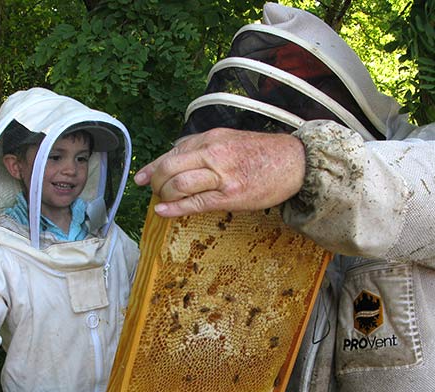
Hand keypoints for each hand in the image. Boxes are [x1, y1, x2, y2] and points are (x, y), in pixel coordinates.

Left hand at [134, 128, 305, 216]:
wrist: (294, 163)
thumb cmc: (263, 153)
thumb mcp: (230, 138)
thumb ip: (203, 146)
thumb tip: (177, 156)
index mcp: (212, 138)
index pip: (173, 151)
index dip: (152, 166)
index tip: (141, 177)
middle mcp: (214, 153)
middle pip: (170, 168)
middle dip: (155, 181)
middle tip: (153, 190)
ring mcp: (222, 176)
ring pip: (179, 185)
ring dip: (164, 195)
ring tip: (163, 200)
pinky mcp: (231, 196)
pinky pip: (196, 203)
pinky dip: (175, 208)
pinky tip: (163, 211)